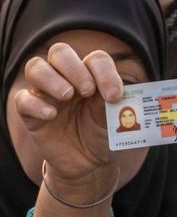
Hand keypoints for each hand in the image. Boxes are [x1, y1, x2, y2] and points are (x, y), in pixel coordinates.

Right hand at [12, 43, 124, 191]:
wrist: (90, 164)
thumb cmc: (104, 135)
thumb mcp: (114, 120)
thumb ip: (112, 103)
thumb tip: (113, 92)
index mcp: (92, 76)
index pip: (95, 59)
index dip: (105, 72)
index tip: (114, 96)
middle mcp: (67, 79)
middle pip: (60, 52)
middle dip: (74, 68)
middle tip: (87, 90)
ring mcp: (46, 94)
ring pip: (35, 67)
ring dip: (51, 78)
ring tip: (67, 96)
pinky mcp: (30, 113)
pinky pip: (23, 99)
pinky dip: (35, 104)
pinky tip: (51, 115)